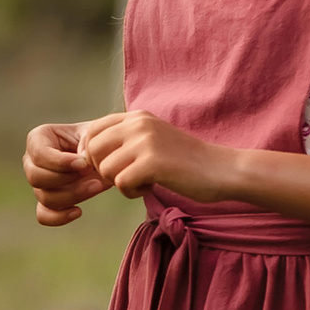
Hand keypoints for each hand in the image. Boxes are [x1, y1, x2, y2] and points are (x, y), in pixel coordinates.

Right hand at [24, 119, 107, 227]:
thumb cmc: (96, 140)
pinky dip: (59, 217)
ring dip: (72, 195)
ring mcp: (38, 183)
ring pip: (44, 197)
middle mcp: (32, 161)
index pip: (39, 154)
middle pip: (36, 177)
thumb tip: (80, 160)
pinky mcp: (46, 201)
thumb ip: (86, 144)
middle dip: (66, 180)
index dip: (60, 162)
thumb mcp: (94, 135)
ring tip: (96, 186)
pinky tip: (78, 211)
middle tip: (92, 177)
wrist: (106, 155)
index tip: (83, 164)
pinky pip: (43, 215)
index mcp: (38, 138)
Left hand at [75, 109, 231, 204]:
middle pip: (93, 149)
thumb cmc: (186, 160)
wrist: (221, 169)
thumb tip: (87, 154)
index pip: (93, 130)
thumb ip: (126, 139)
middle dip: (103, 170)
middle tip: (125, 178)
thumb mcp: (153, 139)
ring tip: (142, 183)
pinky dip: (132, 192)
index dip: (93, 153)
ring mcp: (145, 141)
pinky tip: (150, 188)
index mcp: (137, 116)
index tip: (110, 167)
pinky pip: (121, 183)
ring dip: (119, 183)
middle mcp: (138, 123)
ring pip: (105, 169)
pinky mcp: (153, 162)